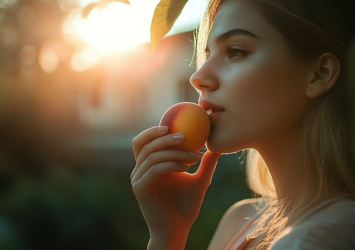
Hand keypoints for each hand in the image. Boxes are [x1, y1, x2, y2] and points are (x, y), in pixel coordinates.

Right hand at [130, 126, 220, 243]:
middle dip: (163, 136)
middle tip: (185, 135)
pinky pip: (154, 169)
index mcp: (150, 165)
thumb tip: (217, 146)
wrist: (178, 230)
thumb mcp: (200, 180)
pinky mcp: (140, 189)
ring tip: (195, 156)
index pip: (145, 140)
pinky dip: (171, 164)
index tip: (178, 125)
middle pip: (144, 143)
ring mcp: (138, 179)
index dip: (156, 130)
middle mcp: (140, 170)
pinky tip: (187, 168)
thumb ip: (206, 164)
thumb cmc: (186, 206)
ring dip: (175, 152)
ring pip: (152, 155)